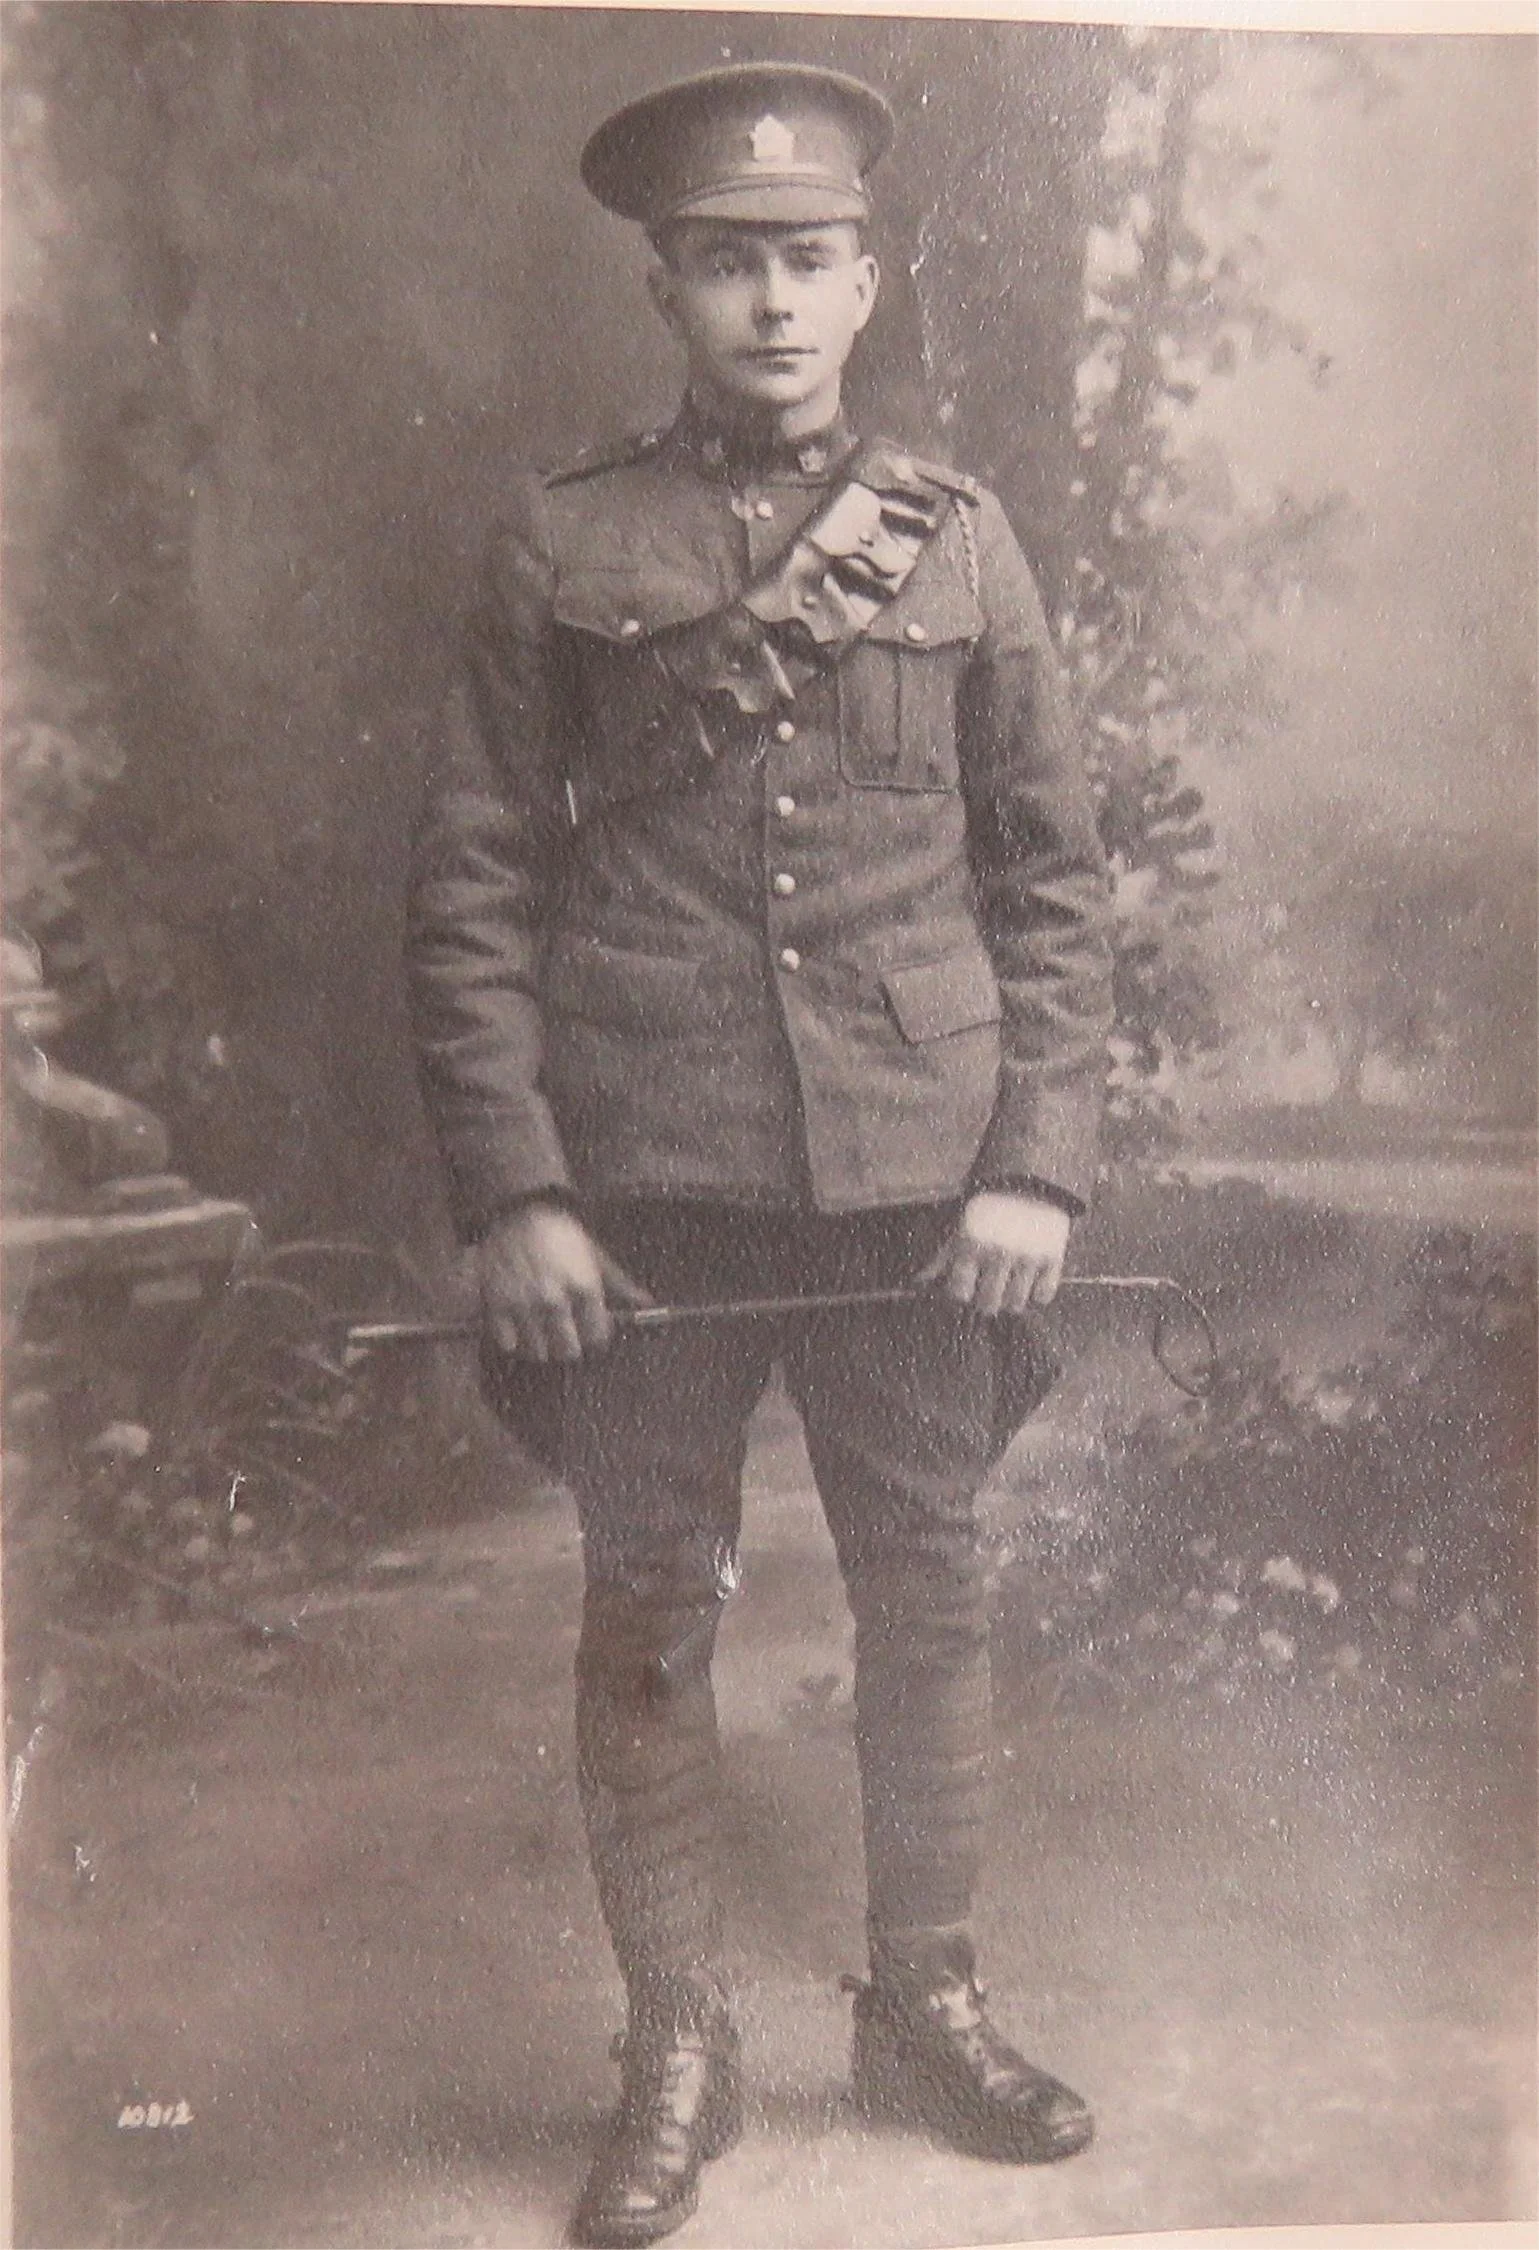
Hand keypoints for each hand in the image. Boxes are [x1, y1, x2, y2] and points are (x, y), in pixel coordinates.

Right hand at [480, 1202, 650, 1361]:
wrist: (517, 1213)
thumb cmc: (561, 1233)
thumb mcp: (595, 1253)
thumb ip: (620, 1283)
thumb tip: (646, 1302)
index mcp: (585, 1288)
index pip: (597, 1337)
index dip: (594, 1335)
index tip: (589, 1329)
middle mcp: (556, 1301)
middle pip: (568, 1351)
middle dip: (569, 1346)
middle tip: (565, 1334)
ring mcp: (525, 1305)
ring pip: (539, 1352)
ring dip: (542, 1346)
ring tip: (542, 1331)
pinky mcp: (498, 1305)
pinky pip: (508, 1344)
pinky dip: (514, 1340)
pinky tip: (519, 1327)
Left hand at [918, 1190, 1071, 1314]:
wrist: (1031, 1176)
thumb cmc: (988, 1203)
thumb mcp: (961, 1224)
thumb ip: (943, 1256)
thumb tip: (920, 1281)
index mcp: (972, 1246)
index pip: (960, 1293)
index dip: (961, 1293)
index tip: (965, 1287)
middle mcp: (999, 1255)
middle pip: (988, 1305)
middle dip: (985, 1302)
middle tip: (987, 1292)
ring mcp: (1028, 1259)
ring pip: (1016, 1304)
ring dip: (1009, 1301)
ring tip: (1008, 1289)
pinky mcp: (1053, 1259)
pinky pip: (1044, 1295)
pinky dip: (1037, 1294)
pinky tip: (1031, 1283)